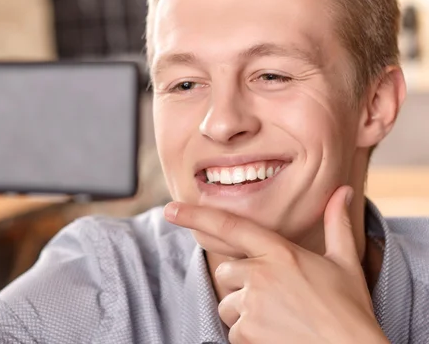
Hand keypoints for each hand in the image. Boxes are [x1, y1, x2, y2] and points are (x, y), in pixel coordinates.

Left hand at [164, 187, 388, 343]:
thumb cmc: (349, 309)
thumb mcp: (345, 263)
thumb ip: (336, 224)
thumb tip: (342, 190)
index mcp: (280, 251)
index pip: (229, 226)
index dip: (195, 215)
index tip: (170, 209)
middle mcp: (260, 273)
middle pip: (225, 273)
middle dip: (241, 286)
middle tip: (273, 298)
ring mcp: (252, 303)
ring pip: (227, 305)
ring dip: (244, 313)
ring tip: (278, 320)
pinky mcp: (247, 331)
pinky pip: (233, 331)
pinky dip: (250, 337)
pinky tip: (276, 336)